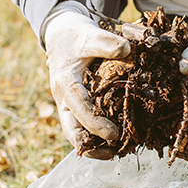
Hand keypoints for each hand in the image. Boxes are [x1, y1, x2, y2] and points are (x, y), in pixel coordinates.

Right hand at [43, 2, 130, 158]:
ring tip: (117, 152)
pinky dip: (95, 137)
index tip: (113, 134)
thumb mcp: (90, 35)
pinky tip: (115, 142)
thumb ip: (107, 42)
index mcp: (66, 82)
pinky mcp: (74, 106)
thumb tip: (127, 49)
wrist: (60, 35)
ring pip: (75, 132)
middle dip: (89, 147)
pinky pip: (82, 126)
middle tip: (114, 152)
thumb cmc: (76, 36)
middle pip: (70, 130)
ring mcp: (67, 104)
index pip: (78, 108)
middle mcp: (63, 98)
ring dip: (93, 146)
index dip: (95, 124)